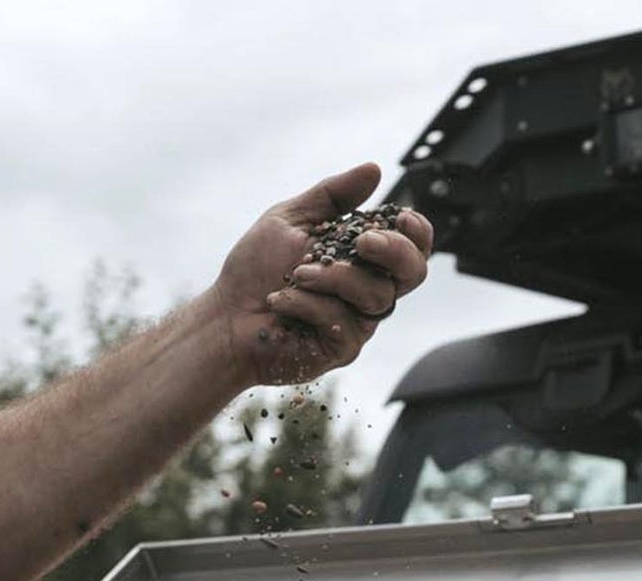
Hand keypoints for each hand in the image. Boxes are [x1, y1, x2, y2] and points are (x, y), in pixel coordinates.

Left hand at [210, 162, 432, 388]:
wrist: (224, 317)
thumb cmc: (253, 272)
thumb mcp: (291, 219)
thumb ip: (332, 195)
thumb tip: (375, 170)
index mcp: (363, 258)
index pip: (412, 246)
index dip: (417, 231)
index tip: (400, 215)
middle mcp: (367, 291)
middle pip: (413, 273)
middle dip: (393, 251)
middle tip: (363, 241)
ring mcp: (357, 323)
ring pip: (377, 296)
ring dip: (334, 277)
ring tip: (297, 273)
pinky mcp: (340, 350)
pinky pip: (343, 322)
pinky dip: (308, 304)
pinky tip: (281, 300)